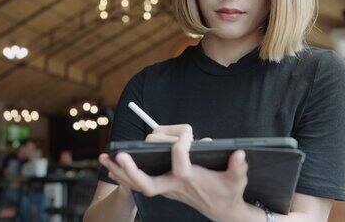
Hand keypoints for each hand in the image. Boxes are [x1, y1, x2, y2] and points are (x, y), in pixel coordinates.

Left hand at [98, 124, 247, 220]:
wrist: (223, 211)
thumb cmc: (229, 191)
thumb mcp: (238, 179)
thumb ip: (238, 167)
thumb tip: (240, 153)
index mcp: (191, 180)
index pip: (181, 162)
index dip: (182, 146)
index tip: (188, 133)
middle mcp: (174, 186)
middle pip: (148, 183)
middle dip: (132, 170)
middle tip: (120, 155)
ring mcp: (166, 189)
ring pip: (138, 184)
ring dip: (120, 172)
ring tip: (104, 157)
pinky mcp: (164, 188)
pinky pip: (139, 184)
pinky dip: (124, 176)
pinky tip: (111, 166)